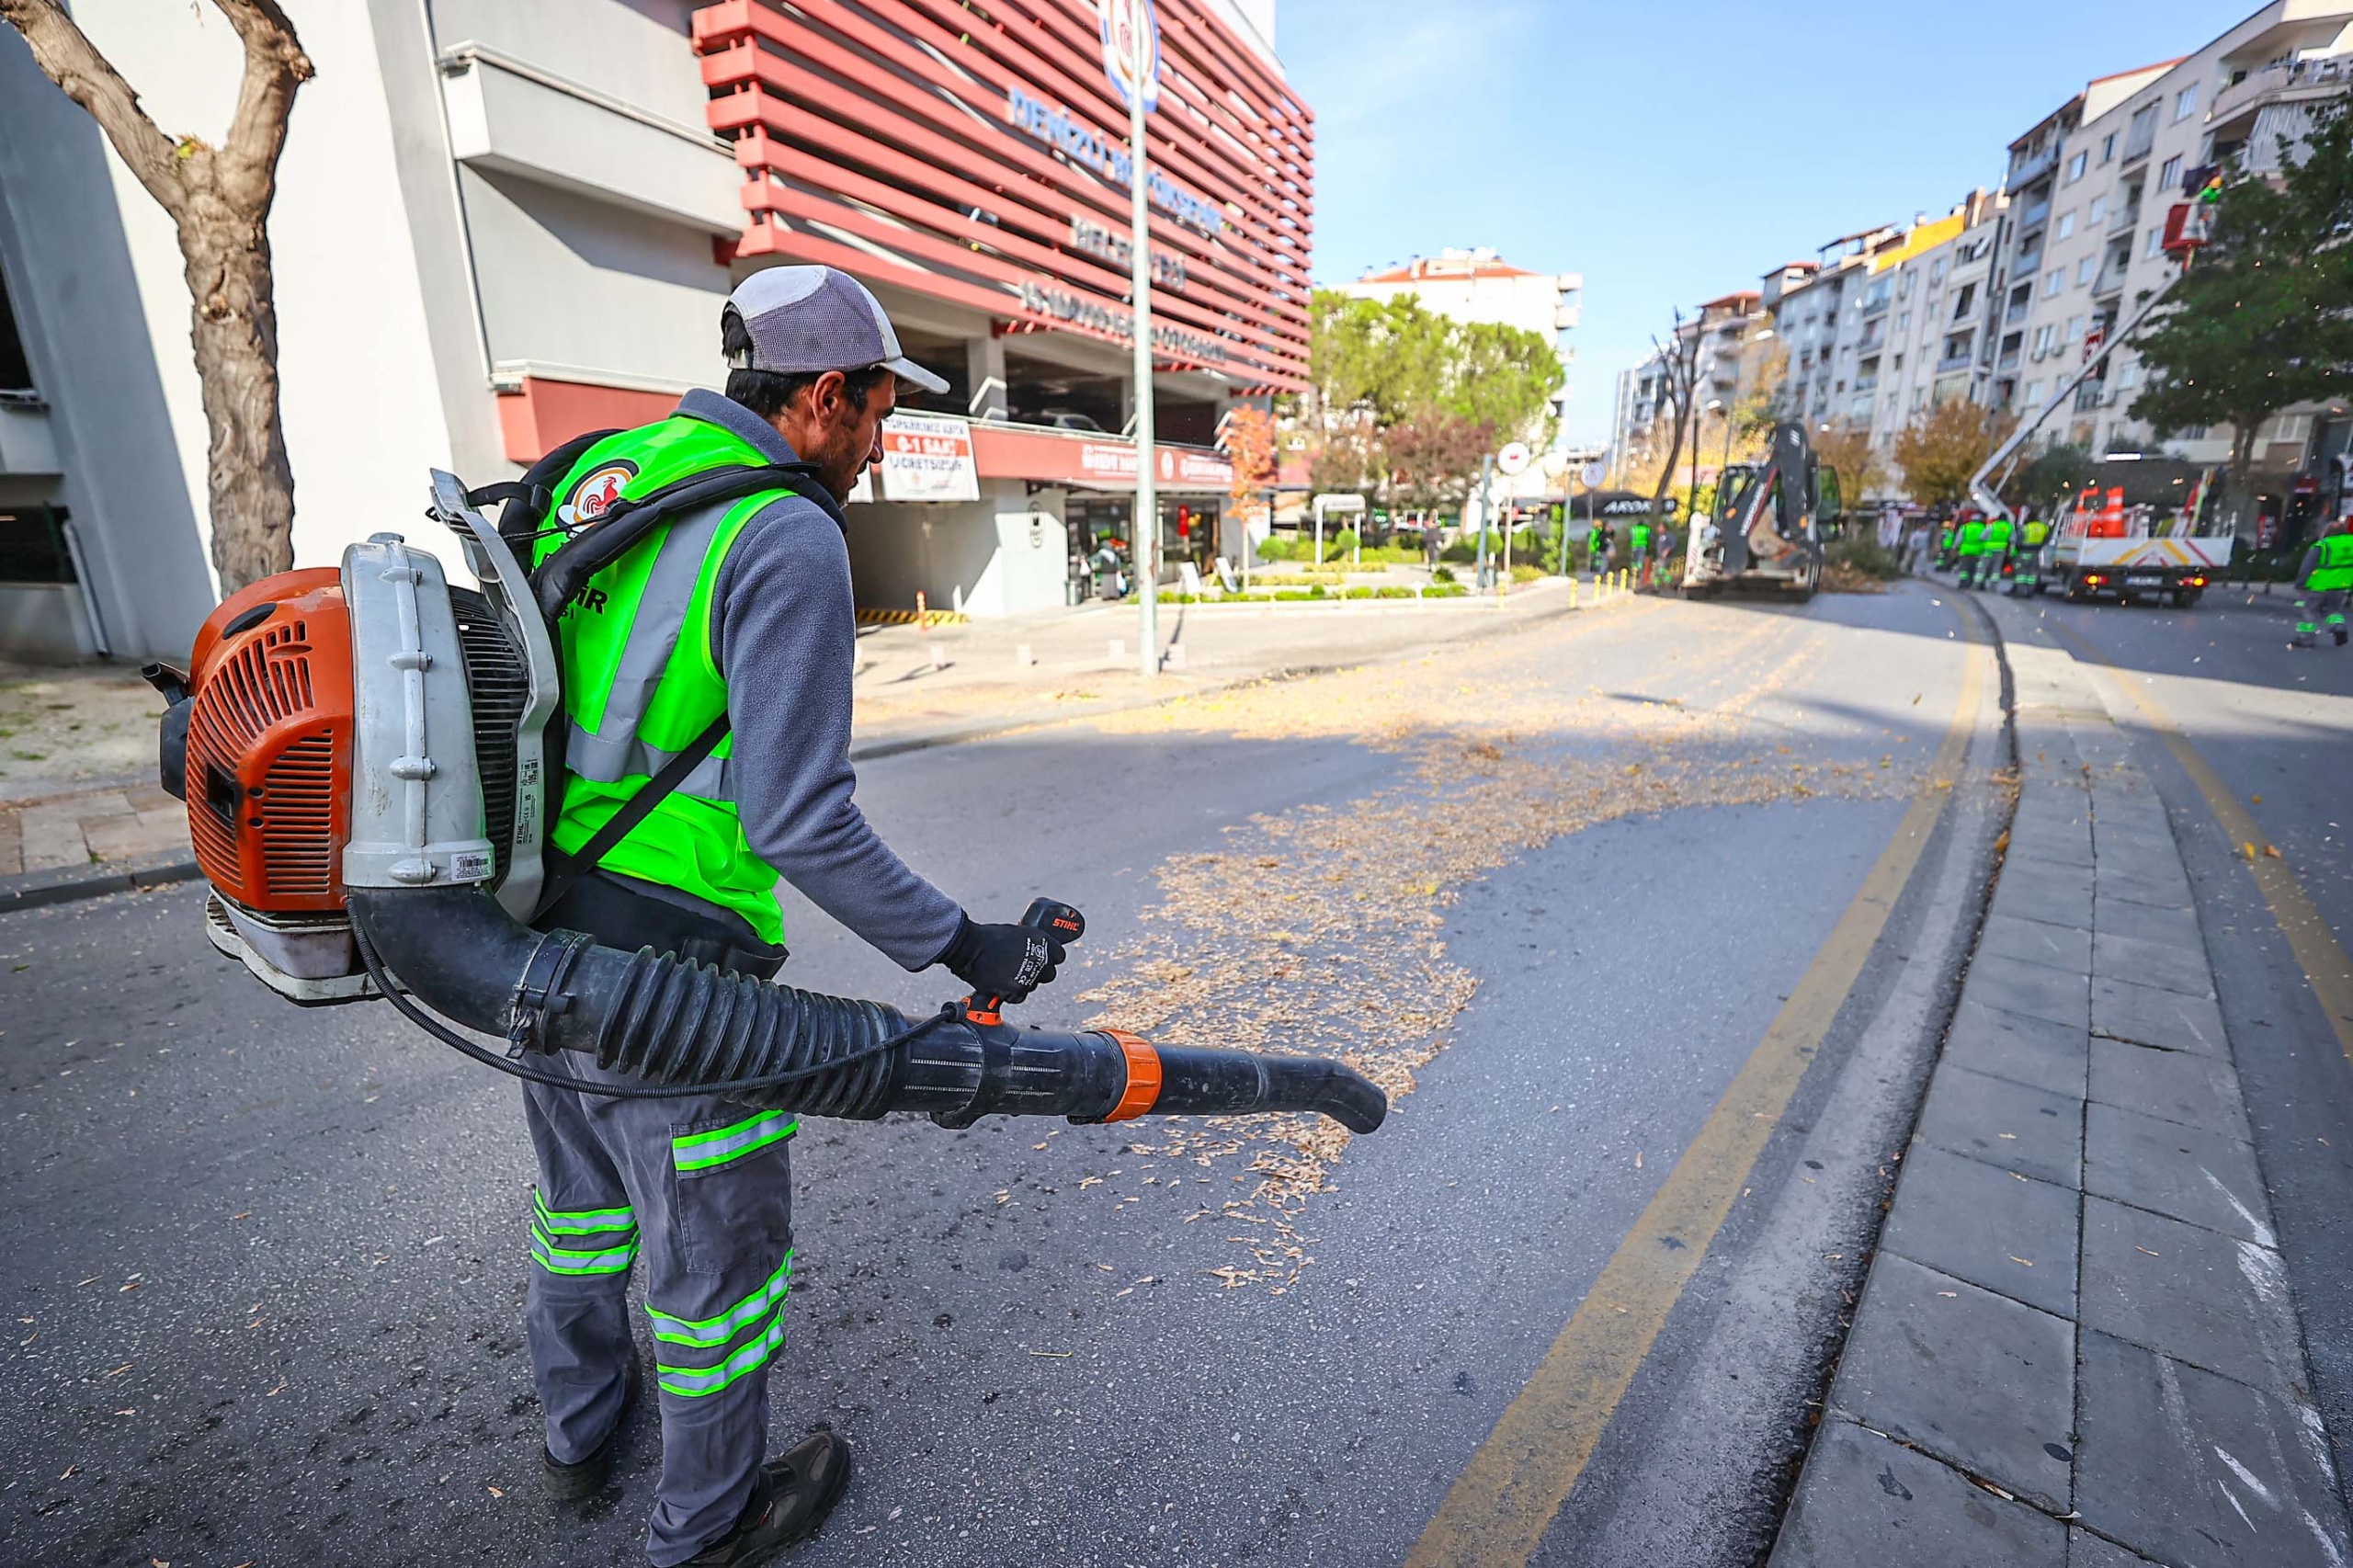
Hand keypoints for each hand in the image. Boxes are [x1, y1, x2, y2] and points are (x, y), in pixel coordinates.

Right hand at [940, 914, 1065, 1004]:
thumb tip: (1035, 952)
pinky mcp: (1016, 990)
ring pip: (1033, 986)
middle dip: (1038, 973)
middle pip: (1049, 974)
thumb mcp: (1017, 933)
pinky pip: (1019, 996)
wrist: (969, 948)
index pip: (1059, 956)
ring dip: (1023, 982)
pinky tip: (1001, 982)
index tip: (1042, 961)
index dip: (1050, 958)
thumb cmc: (988, 937)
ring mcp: (1029, 976)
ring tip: (1006, 973)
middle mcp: (1040, 960)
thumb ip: (1031, 944)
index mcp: (1043, 941)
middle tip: (1023, 969)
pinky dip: (1010, 992)